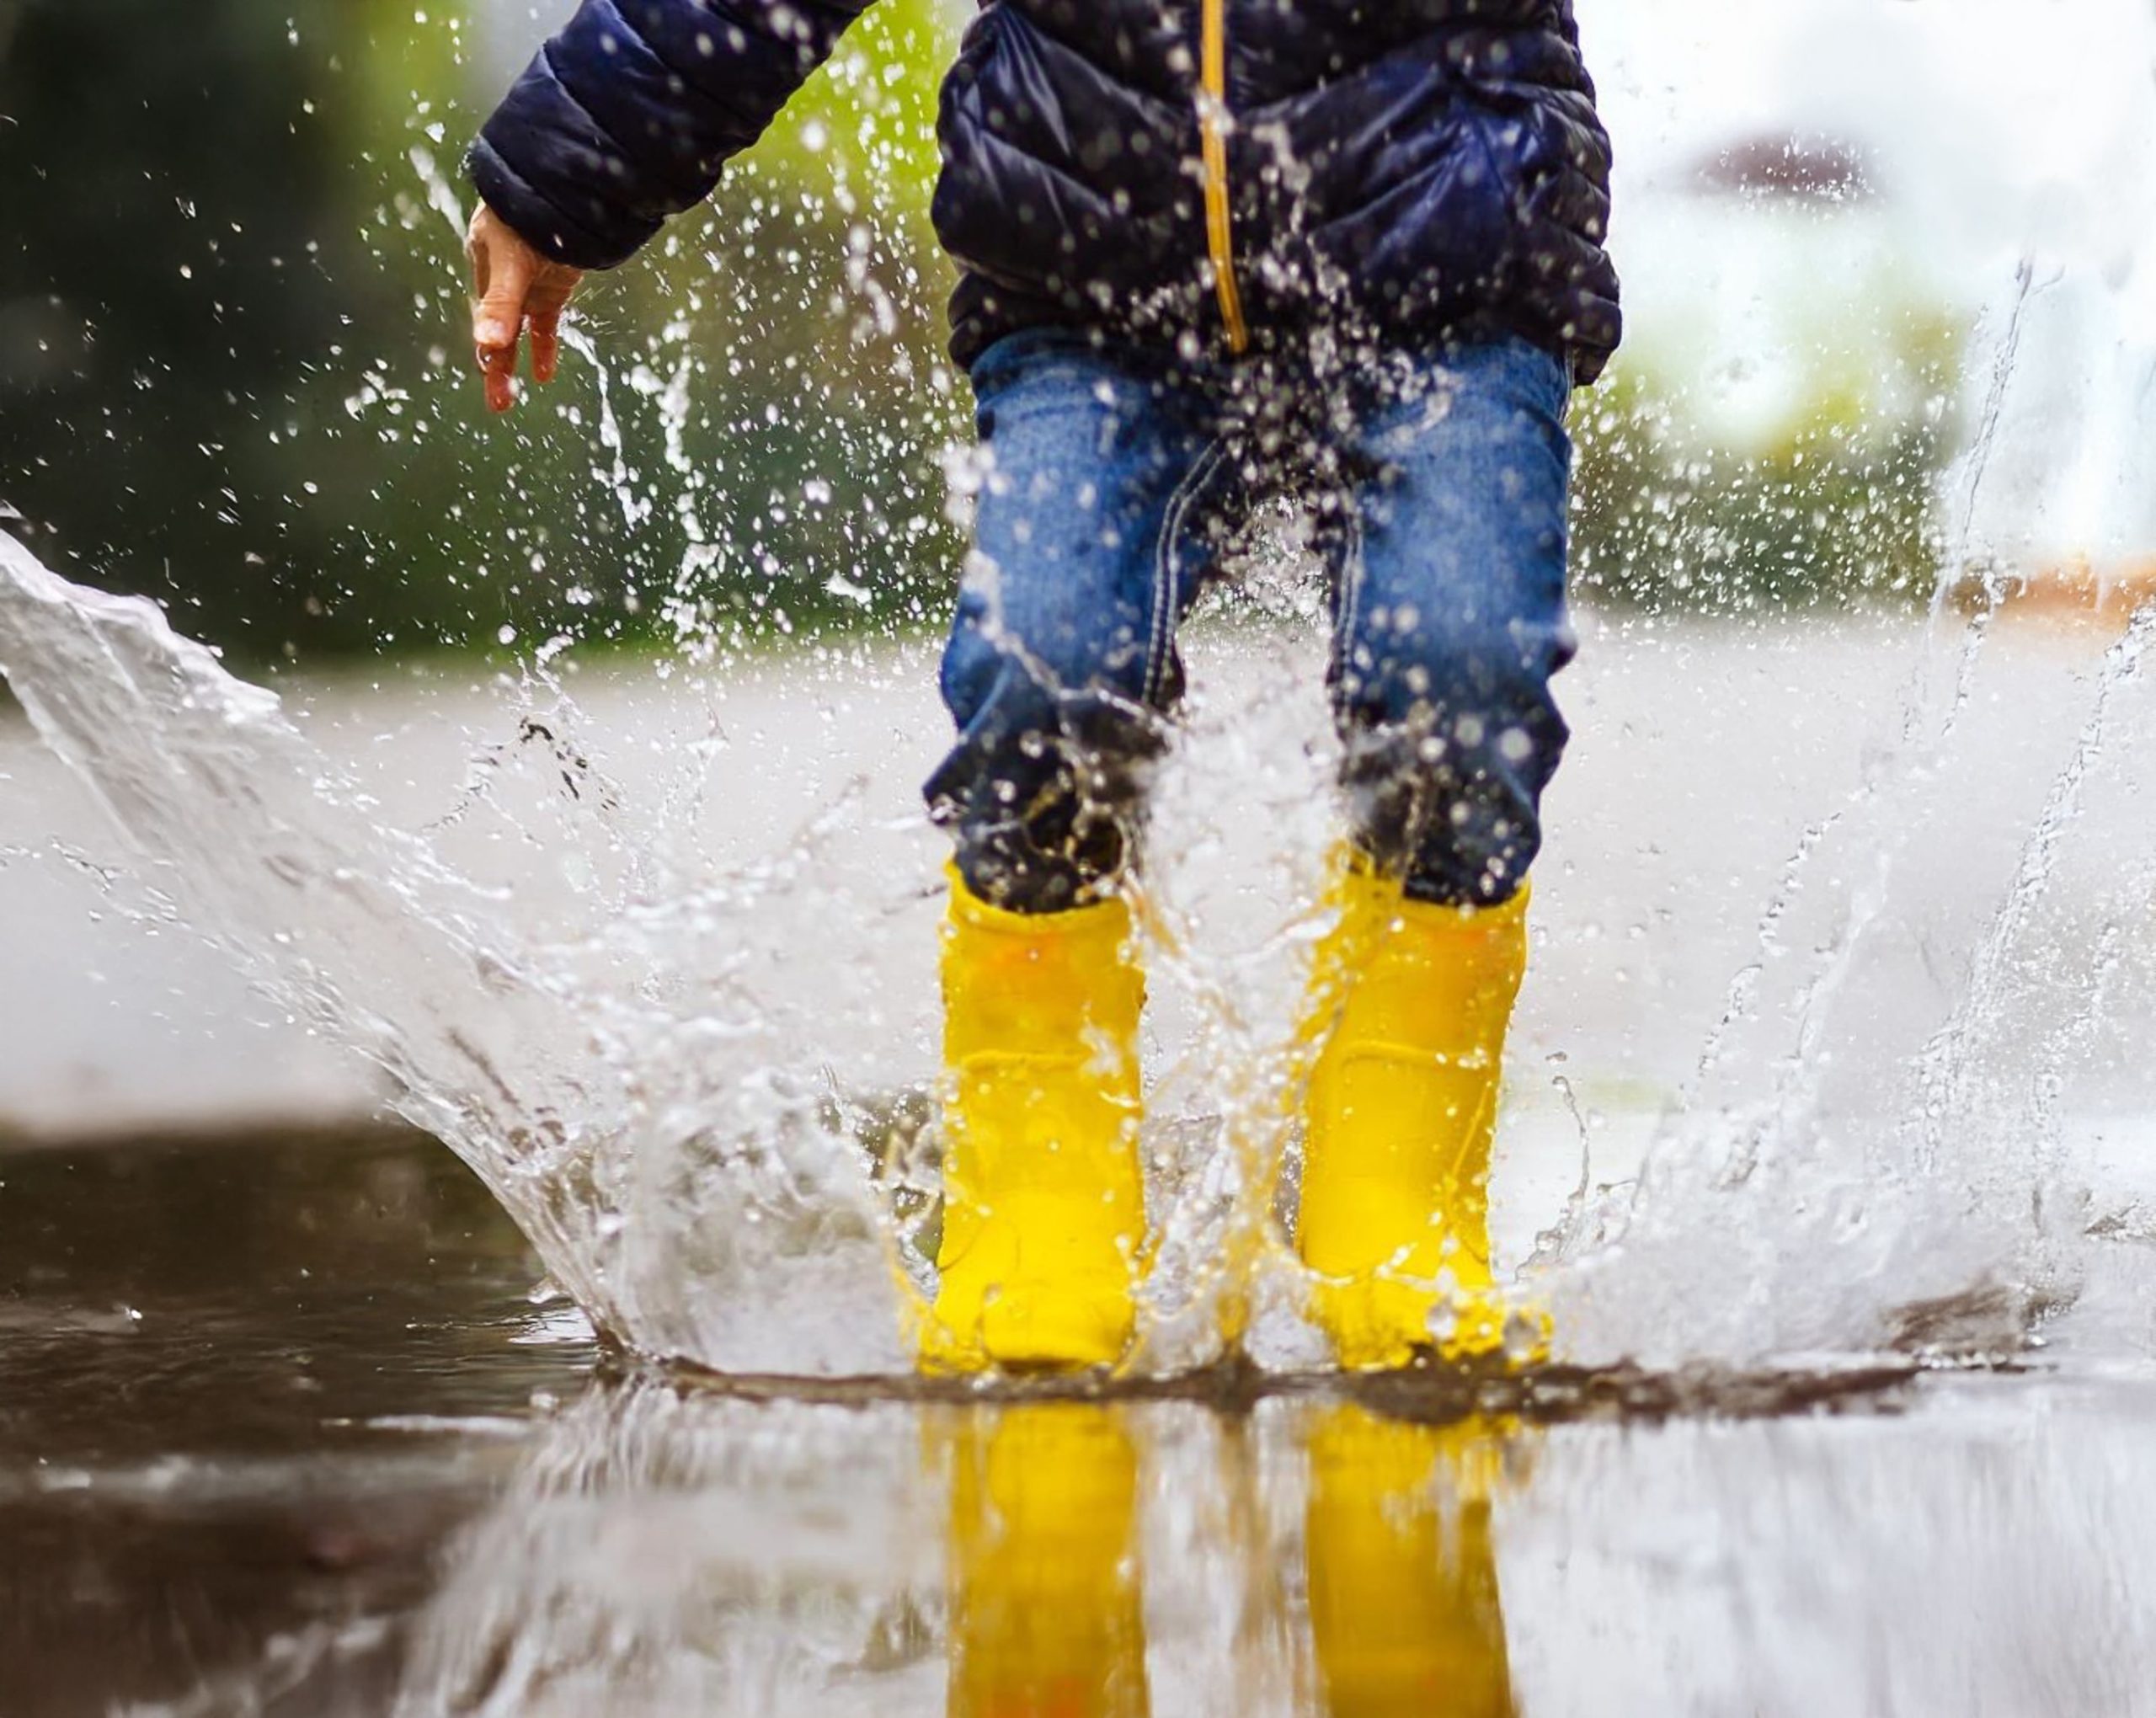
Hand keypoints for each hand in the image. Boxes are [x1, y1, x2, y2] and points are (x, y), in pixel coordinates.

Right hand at [467, 204, 583, 412]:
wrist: (561, 186)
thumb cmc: (524, 217)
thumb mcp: (510, 263)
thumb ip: (501, 303)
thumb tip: (487, 344)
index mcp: (484, 269)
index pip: (485, 321)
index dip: (488, 351)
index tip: (491, 376)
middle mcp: (503, 281)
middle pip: (497, 333)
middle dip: (497, 369)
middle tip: (499, 405)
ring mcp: (529, 284)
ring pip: (519, 333)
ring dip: (517, 364)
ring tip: (511, 398)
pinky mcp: (553, 286)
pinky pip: (545, 323)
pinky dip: (544, 347)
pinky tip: (545, 374)